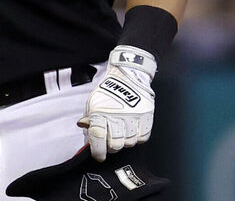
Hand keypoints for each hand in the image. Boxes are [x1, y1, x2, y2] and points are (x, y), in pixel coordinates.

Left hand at [78, 45, 156, 161]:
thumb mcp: (92, 104)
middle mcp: (117, 116)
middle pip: (115, 144)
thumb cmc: (108, 91)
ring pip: (129, 143)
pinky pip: (142, 138)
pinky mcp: (146, 118)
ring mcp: (133, 117)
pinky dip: (136, 137)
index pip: (97, 136)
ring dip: (124, 141)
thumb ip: (90, 123)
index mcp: (100, 113)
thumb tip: (88, 140)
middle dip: (111, 146)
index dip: (97, 150)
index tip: (99, 156)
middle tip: (109, 141)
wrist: (127, 76)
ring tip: (121, 130)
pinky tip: (132, 129)